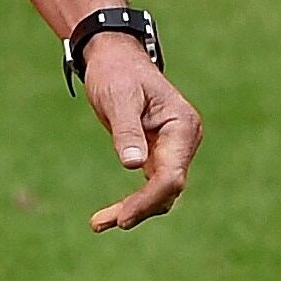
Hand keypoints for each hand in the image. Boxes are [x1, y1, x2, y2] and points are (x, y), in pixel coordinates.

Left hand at [80, 34, 201, 231]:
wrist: (114, 58)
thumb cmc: (117, 72)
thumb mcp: (118, 98)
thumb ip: (127, 130)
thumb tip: (134, 166)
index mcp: (182, 125)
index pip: (172, 175)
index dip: (148, 200)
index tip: (122, 218)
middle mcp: (184, 140)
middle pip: (168, 188)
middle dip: (139, 208)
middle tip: (102, 222)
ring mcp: (173, 149)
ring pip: (160, 192)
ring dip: (134, 209)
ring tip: (97, 223)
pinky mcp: (159, 154)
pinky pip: (151, 185)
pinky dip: (132, 201)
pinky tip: (106, 216)